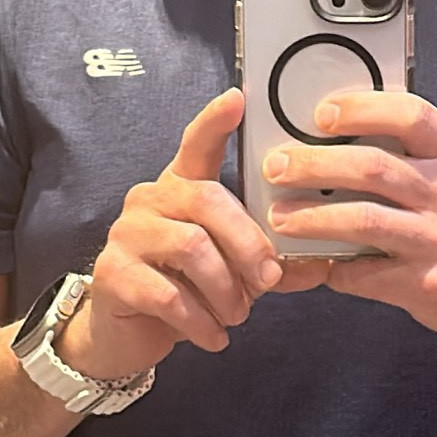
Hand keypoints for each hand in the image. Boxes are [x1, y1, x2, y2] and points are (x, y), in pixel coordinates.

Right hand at [63, 89, 287, 375]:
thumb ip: (272, 262)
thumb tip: (324, 263)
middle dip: (249, 245)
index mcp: (181, 189)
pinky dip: (202, 322)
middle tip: (266, 283)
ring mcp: (126, 234)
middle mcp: (149, 200)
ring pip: (192, 247)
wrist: (126, 335)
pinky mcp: (112, 274)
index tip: (237, 99)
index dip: (214, 122)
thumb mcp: (234, 273)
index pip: (196, 146)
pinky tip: (214, 337)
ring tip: (235, 316)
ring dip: (226, 291)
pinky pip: (168, 294)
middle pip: (208, 201)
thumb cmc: (185, 291)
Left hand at [261, 90, 436, 343]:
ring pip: (363, 220)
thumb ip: (409, 155)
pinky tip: (313, 262)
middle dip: (314, 164)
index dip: (362, 109)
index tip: (321, 113)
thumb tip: (333, 136)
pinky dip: (332, 267)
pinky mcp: (426, 284)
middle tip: (277, 166)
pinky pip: (365, 273)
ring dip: (312, 217)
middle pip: (372, 168)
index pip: (411, 116)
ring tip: (279, 216)